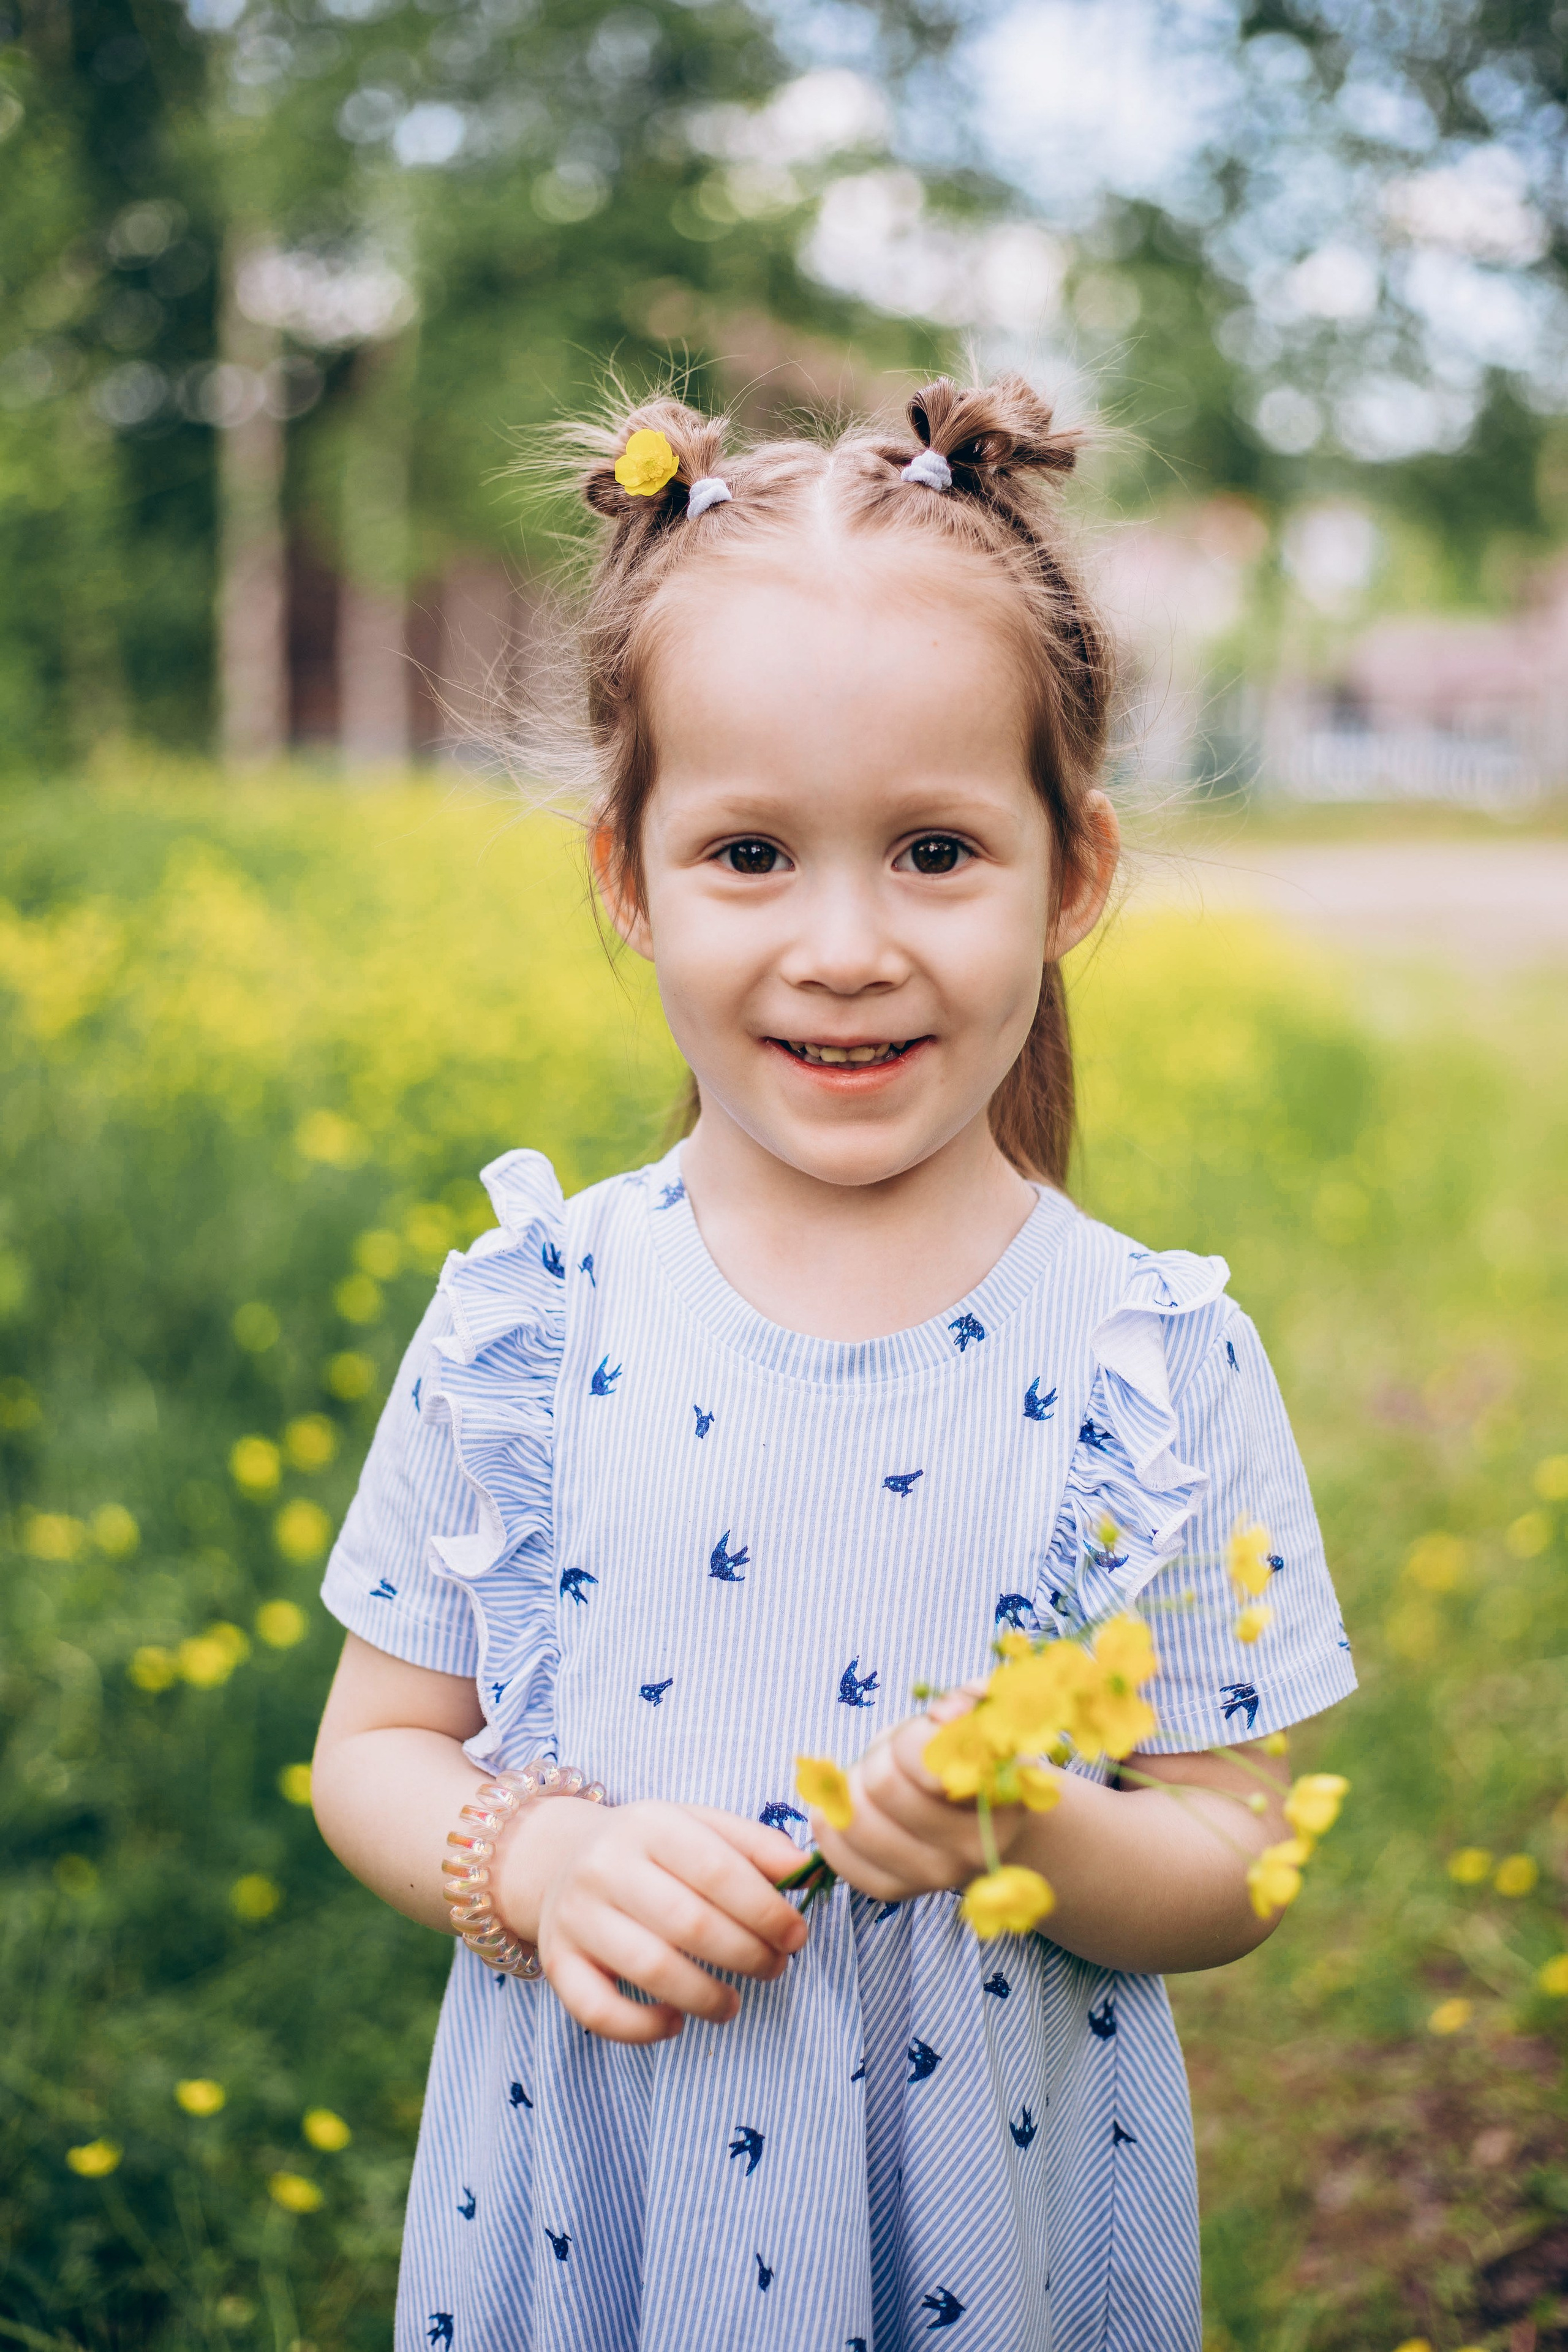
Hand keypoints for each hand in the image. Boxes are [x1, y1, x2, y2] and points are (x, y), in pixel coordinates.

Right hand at [496, 1797, 807, 2044]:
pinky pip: (598, 2011)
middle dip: (747, 1954)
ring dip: (706, 1997)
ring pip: (650, 1969)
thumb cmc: (652, 1850)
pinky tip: (675, 2021)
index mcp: (650, 1824)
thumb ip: (756, 1846)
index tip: (797, 1935)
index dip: (766, 1910)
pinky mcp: (557, 1963)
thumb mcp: (700, 1827)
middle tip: (774, 1968)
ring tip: (732, 2003)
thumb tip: (806, 1873)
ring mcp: (576, 1916)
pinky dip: (643, 2028)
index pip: (718, 1870)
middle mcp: (606, 1866)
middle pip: (690, 1923)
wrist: (562, 1859)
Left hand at [809, 1688, 1030, 1904]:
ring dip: (852, 1788)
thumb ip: (970, 1702)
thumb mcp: (984, 1717)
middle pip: (882, 1784)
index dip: (912, 1735)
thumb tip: (948, 1713)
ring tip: (874, 1780)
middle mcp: (973, 1846)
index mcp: (1001, 1795)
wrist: (986, 1820)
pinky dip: (832, 1823)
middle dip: (878, 1756)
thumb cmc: (976, 1755)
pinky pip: (839, 1854)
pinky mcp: (898, 1890)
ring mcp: (935, 1876)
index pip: (927, 1757)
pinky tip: (852, 1806)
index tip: (926, 1730)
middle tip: (892, 1754)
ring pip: (854, 1821)